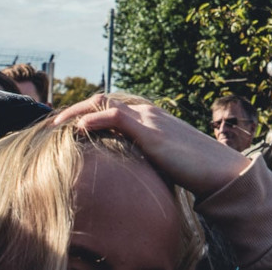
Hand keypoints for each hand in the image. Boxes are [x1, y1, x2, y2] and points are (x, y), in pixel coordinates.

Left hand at [50, 95, 249, 198]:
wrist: (219, 170)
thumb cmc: (194, 170)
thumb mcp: (162, 160)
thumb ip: (144, 157)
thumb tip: (126, 170)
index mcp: (149, 117)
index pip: (110, 106)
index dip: (85, 114)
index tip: (65, 128)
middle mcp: (147, 112)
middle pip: (101, 99)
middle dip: (73, 109)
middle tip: (52, 125)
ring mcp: (148, 118)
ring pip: (103, 103)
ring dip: (75, 112)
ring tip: (55, 126)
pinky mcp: (150, 131)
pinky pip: (114, 116)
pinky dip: (93, 120)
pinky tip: (77, 130)